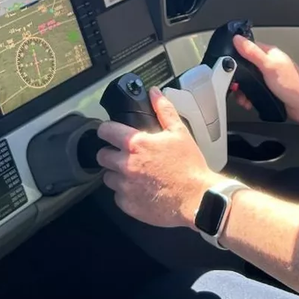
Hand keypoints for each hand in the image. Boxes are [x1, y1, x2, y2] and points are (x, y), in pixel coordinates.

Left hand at [96, 87, 223, 227]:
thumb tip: (154, 94)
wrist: (197, 198)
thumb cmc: (189, 167)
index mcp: (136, 144)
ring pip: (108, 178)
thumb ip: (164, 110)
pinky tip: (140, 190)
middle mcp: (126, 165)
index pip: (105, 131)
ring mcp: (125, 186)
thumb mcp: (179, 132)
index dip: (106, 130)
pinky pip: (118, 197)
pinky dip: (126, 194)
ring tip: (135, 175)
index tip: (110, 132)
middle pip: (101, 156)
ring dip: (117, 175)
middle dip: (110, 154)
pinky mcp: (128, 205)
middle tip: (125, 156)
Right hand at [231, 36, 298, 123]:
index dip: (236, 54)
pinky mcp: (269, 91)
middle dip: (237, 77)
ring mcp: (268, 78)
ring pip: (247, 81)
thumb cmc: (294, 85)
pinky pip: (253, 92)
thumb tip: (238, 39)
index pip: (247, 47)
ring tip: (243, 97)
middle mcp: (268, 65)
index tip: (229, 64)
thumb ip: (252, 52)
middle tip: (236, 85)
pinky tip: (249, 102)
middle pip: (244, 67)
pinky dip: (248, 98)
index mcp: (269, 54)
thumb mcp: (269, 66)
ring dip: (242, 90)